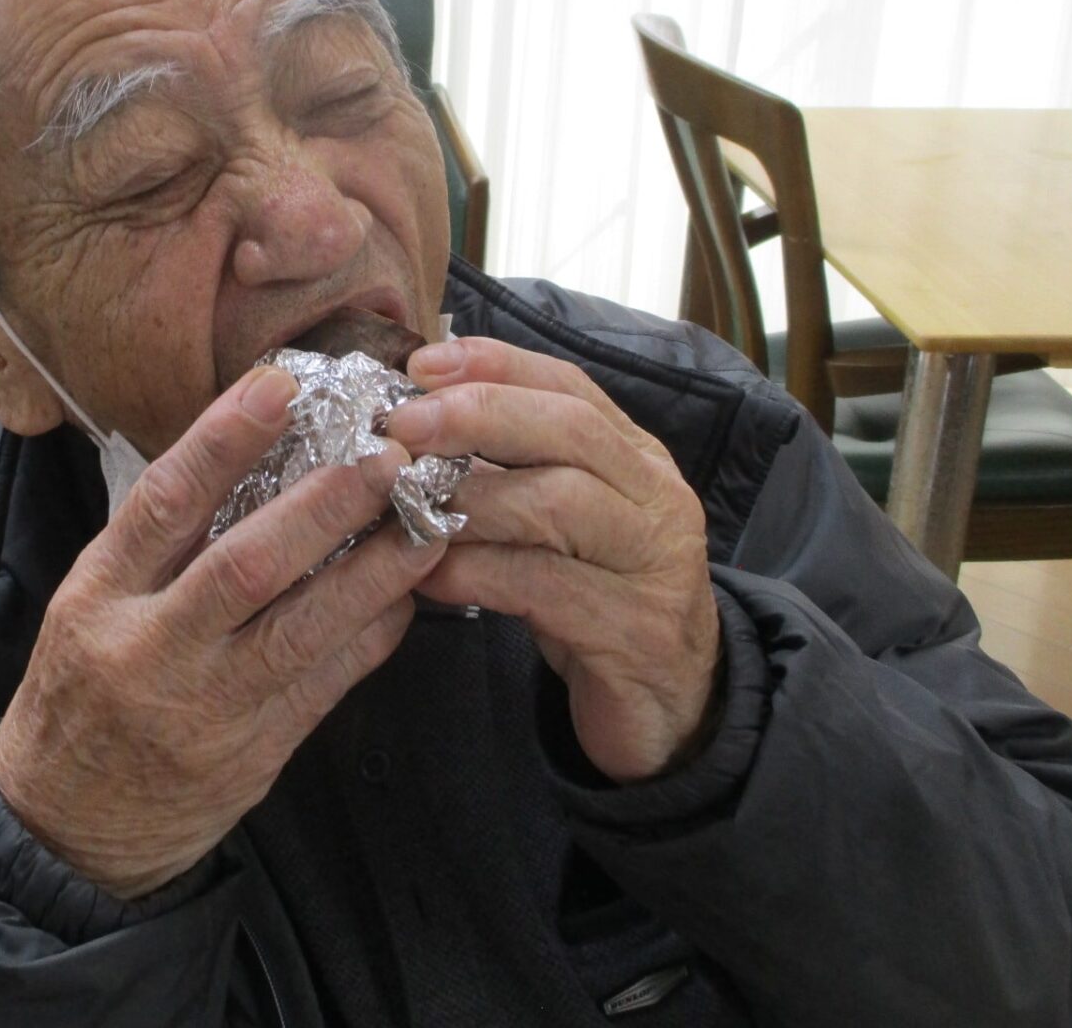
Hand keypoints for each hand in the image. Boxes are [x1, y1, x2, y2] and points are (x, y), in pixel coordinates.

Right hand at [0, 365, 445, 897]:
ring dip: (373, 572)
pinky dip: (371, 637)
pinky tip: (408, 597)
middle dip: (324, 506)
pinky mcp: (252, 755)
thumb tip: (251, 452)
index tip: (278, 386)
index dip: (221, 439)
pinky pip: (325, 686)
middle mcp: (149, 647)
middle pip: (244, 564)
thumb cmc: (85, 689)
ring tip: (427, 523)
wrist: (67, 826)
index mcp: (99, 595)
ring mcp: (203, 707)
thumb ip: (159, 542)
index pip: (163, 502)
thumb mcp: (91, 603)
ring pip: (302, 631)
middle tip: (386, 456)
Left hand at [385, 338, 720, 781]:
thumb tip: (417, 427)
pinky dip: (477, 574)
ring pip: (559, 503)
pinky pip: (545, 586)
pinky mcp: (635, 629)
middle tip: (403, 424)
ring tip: (406, 507)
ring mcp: (654, 563)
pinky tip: (431, 578)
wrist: (668, 709)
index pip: (569, 387)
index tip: (422, 362)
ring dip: (471, 500)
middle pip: (569, 429)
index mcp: (638, 459)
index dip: (495, 365)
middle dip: (477, 415)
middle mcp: (656, 499)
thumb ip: (511, 476)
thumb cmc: (596, 602)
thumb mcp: (560, 529)